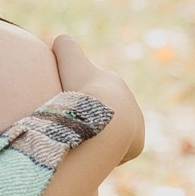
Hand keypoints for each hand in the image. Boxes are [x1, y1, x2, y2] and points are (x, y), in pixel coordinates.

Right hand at [52, 32, 145, 163]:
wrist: (106, 118)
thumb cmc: (84, 91)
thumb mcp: (70, 61)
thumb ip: (64, 47)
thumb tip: (57, 39)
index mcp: (114, 84)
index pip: (95, 92)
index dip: (79, 101)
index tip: (66, 109)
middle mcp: (130, 104)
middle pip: (105, 115)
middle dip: (90, 121)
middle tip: (71, 131)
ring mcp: (136, 126)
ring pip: (112, 135)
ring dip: (98, 140)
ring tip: (79, 147)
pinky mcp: (137, 146)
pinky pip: (118, 152)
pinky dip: (105, 155)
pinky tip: (90, 156)